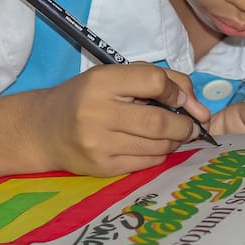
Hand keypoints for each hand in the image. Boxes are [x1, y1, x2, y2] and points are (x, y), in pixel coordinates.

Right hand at [36, 62, 210, 175]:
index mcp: (102, 81)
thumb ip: (160, 80)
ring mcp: (99, 143)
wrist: (45, 129)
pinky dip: (159, 155)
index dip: (175, 90)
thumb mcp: (115, 77)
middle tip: (189, 125)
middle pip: (159, 121)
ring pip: (157, 145)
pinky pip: (147, 163)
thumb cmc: (87, 97)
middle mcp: (97, 112)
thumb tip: (199, 108)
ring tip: (172, 135)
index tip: (178, 97)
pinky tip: (153, 147)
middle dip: (184, 124)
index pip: (154, 81)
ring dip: (174, 141)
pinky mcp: (102, 167)